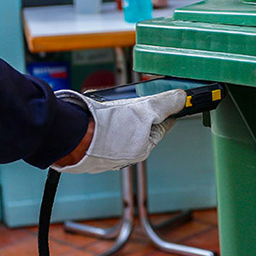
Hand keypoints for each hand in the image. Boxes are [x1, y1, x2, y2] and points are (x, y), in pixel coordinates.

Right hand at [51, 89, 186, 173]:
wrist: (73, 135)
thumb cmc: (108, 127)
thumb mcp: (143, 110)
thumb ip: (165, 104)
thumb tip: (182, 99)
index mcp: (141, 149)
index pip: (160, 128)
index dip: (164, 112)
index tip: (167, 103)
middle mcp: (125, 156)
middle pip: (138, 129)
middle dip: (137, 114)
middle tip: (133, 100)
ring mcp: (105, 154)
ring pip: (118, 131)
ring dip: (117, 118)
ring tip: (111, 106)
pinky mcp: (88, 150)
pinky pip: (100, 134)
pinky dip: (101, 124)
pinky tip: (96, 115)